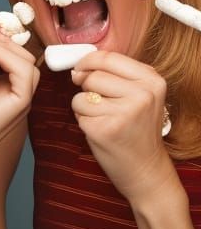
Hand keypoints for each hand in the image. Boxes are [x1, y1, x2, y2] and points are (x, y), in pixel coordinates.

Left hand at [0, 35, 38, 157]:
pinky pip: (24, 73)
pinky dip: (6, 57)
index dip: (5, 38)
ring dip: (5, 47)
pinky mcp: (23, 101)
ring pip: (29, 63)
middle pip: (27, 56)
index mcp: (17, 81)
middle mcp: (25, 88)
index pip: (20, 54)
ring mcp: (26, 95)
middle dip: (5, 41)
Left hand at [70, 51, 171, 203]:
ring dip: (84, 106)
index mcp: (152, 81)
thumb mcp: (138, 96)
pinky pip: (78, 112)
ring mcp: (125, 113)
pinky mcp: (106, 129)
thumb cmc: (137, 130)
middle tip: (103, 105)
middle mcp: (142, 95)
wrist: (147, 172)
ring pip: (81, 94)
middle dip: (87, 87)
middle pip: (92, 75)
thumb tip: (77, 64)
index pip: (107, 57)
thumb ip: (115, 74)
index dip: (87, 61)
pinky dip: (83, 120)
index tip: (80, 69)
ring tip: (105, 119)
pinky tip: (101, 131)